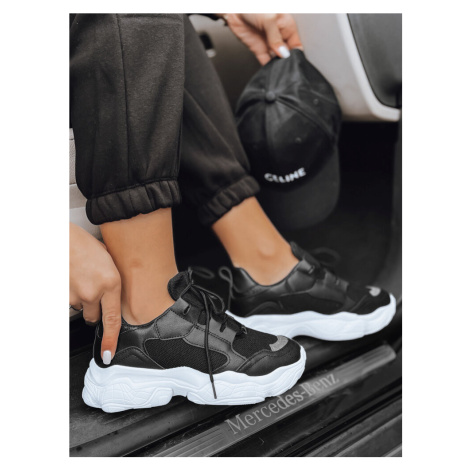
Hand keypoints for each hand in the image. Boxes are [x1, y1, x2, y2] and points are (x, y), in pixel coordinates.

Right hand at [70, 222, 120, 363]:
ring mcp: (76, 295)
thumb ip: (113, 282)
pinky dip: (72, 295)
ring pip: (81, 309)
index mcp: (112, 283)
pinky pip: (69, 302)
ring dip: (82, 301)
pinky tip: (74, 280)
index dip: (110, 340)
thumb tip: (114, 297)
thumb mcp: (110, 262)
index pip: (113, 320)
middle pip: (94, 319)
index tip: (108, 354)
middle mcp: (94, 293)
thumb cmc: (87, 246)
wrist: (63, 239)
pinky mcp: (63, 294)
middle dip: (94, 311)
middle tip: (93, 293)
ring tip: (82, 280)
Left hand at [224, 14, 302, 65]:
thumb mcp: (269, 20)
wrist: (234, 8)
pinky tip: (270, 70)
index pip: (297, 44)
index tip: (295, 63)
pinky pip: (265, 61)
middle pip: (287, 54)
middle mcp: (280, 36)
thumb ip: (276, 38)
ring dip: (277, 66)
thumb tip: (283, 53)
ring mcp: (269, 44)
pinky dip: (268, 67)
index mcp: (287, 26)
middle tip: (286, 69)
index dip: (297, 55)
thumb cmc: (253, 6)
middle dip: (287, 62)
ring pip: (277, 59)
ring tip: (278, 71)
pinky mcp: (259, 50)